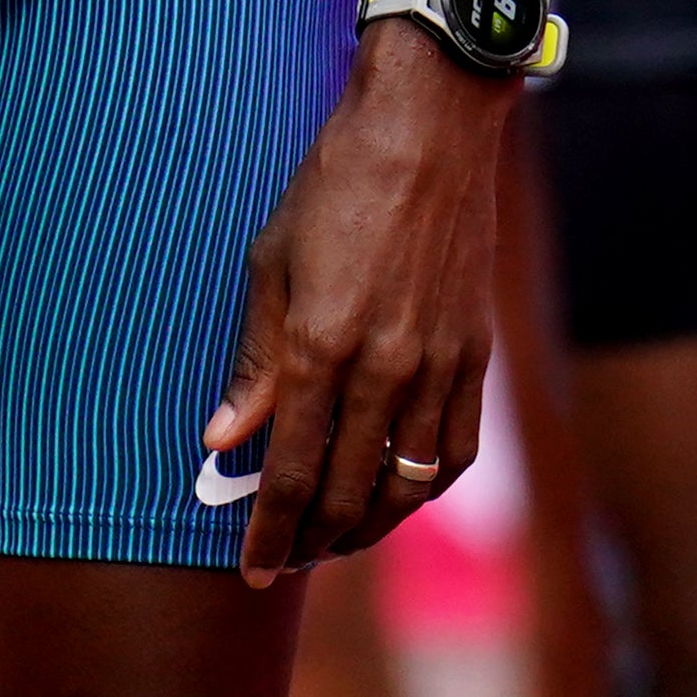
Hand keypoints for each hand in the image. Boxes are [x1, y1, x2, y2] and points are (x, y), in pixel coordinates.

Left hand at [207, 8, 503, 587]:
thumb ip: (254, 362)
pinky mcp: (474, 355)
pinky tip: (399, 494)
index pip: (289, 473)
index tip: (251, 566)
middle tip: (288, 558)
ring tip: (336, 537)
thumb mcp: (270, 262)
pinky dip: (424, 487)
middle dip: (312, 539)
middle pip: (346, 493)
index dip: (268, 531)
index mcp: (319, 345)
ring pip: (405, 486)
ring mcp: (437, 366)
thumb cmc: (334, 185)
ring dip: (368, 526)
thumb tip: (222, 439)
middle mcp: (382, 368)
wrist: (427, 130)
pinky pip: (453, 451)